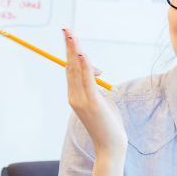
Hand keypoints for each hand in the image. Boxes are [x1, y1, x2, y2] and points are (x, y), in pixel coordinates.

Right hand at [63, 29, 126, 156]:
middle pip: (69, 66)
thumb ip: (96, 85)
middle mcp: (74, 96)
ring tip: (72, 36)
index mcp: (74, 95)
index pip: (70, 69)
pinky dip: (84, 67)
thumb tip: (97, 71)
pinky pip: (87, 81)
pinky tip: (82, 55)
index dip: (69, 52)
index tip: (69, 36)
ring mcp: (81, 100)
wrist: (110, 146)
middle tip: (66, 29)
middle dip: (69, 47)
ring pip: (76, 71)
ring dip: (74, 52)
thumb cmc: (107, 123)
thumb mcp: (101, 100)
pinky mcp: (92, 103)